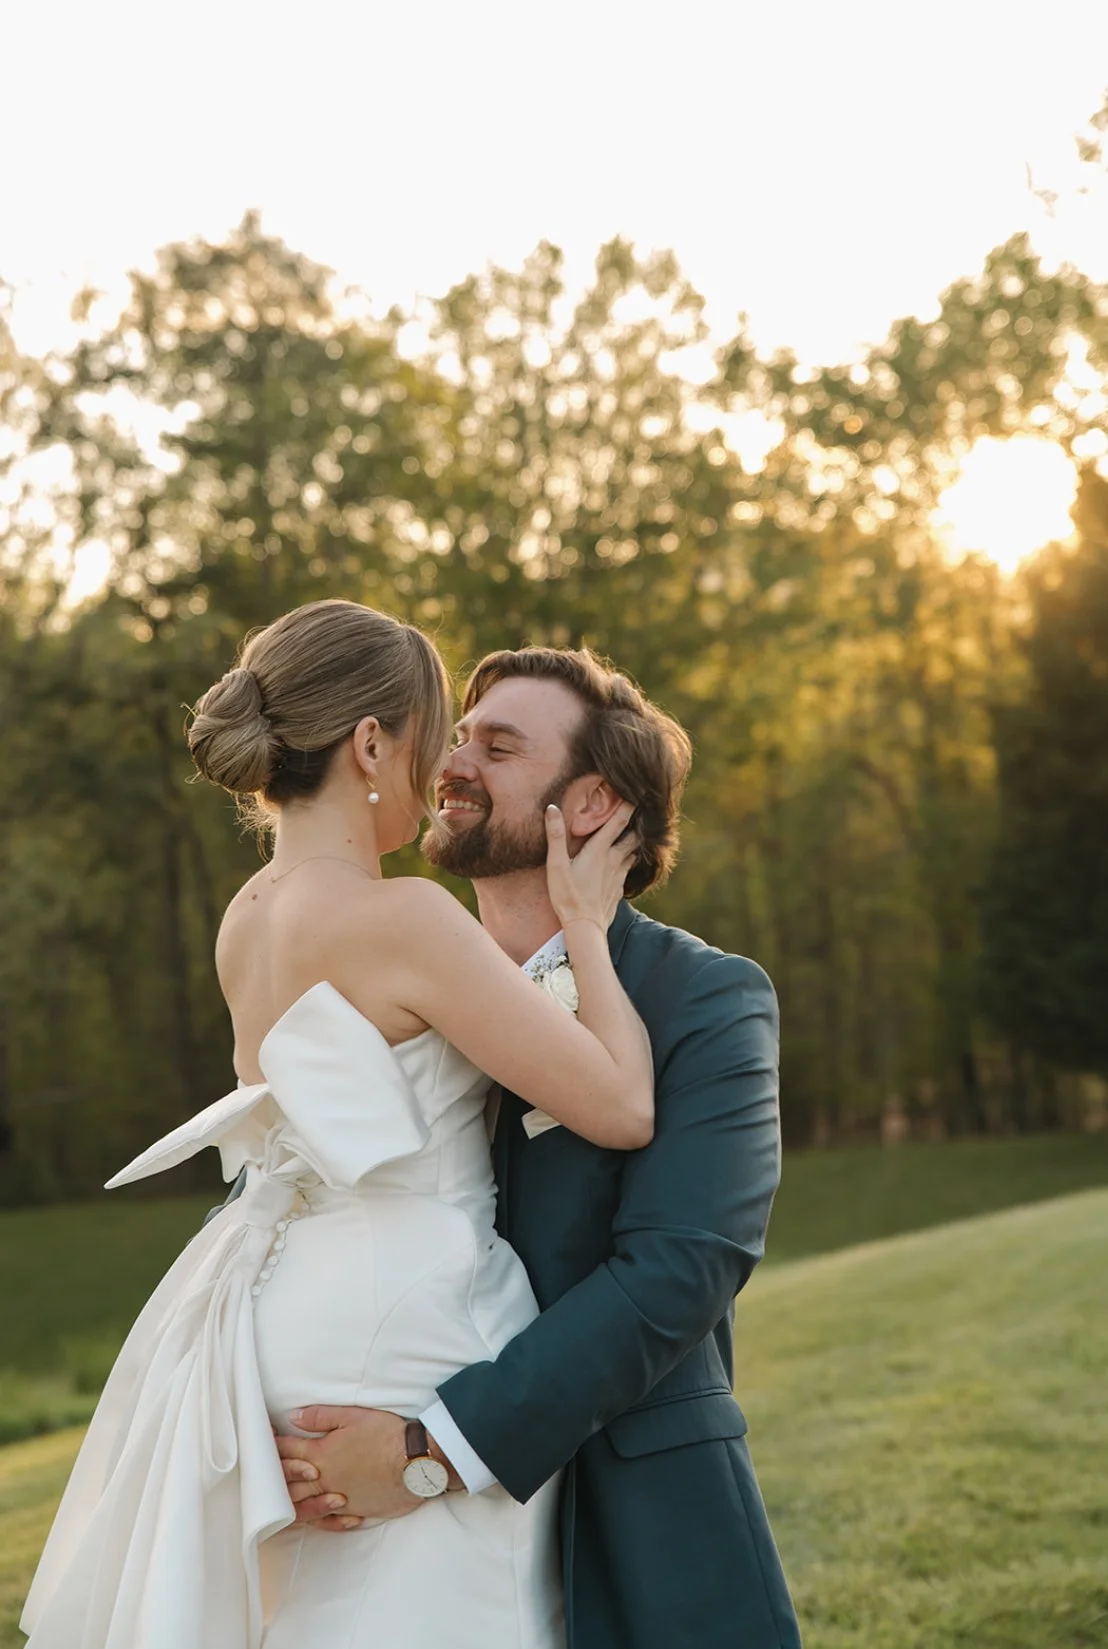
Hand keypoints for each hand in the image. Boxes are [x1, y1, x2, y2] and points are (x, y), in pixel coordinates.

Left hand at [275, 1406, 422, 1530]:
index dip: (272, 1444)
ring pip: (304, 1506)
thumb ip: (321, 1417)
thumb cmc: (386, 1435)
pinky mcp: (354, 1511)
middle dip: (272, 1477)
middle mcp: (324, 1480)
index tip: (263, 1439)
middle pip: (288, 1482)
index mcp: (321, 1454)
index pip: (287, 1450)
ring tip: (278, 1502)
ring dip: (288, 1503)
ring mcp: (338, 1499)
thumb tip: (293, 1417)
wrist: (415, 1462)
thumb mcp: (353, 1416)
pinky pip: (327, 1522)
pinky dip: (317, 1520)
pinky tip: (315, 1517)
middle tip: (260, 1474)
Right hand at [545, 801, 636, 931]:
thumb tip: (551, 808)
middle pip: (633, 835)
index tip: (635, 791)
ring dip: (636, 841)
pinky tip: (626, 862)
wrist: (585, 927)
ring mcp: (619, 875)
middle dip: (637, 821)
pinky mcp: (619, 889)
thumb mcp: (556, 865)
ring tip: (637, 831)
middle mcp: (614, 860)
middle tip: (641, 809)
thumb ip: (555, 836)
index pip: (618, 821)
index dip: (627, 805)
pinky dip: (630, 861)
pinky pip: (629, 870)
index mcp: (599, 850)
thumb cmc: (568, 896)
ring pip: (634, 852)